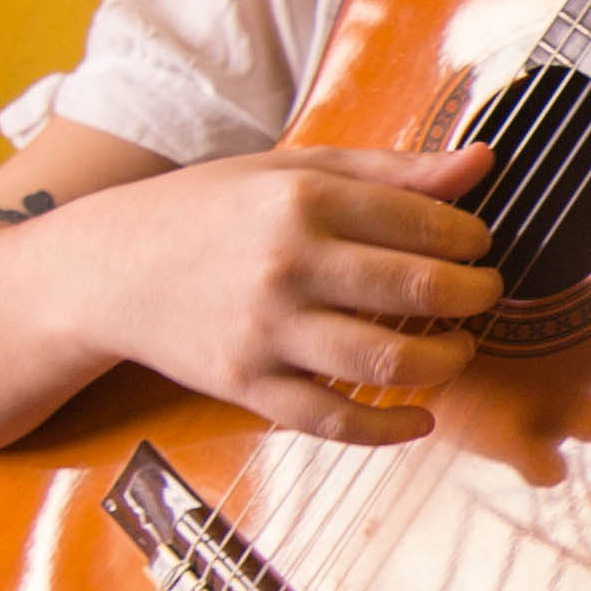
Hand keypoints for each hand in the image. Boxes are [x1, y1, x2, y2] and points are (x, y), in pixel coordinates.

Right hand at [58, 142, 501, 444]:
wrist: (107, 268)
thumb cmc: (207, 210)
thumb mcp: (293, 168)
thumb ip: (390, 169)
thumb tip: (481, 163)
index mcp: (302, 200)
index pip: (423, 222)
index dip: (470, 239)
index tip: (478, 246)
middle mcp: (286, 264)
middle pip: (417, 290)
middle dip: (473, 296)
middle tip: (484, 295)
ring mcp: (265, 330)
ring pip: (384, 360)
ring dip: (443, 361)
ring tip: (457, 349)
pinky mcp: (246, 385)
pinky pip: (332, 420)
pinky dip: (387, 428)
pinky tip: (419, 418)